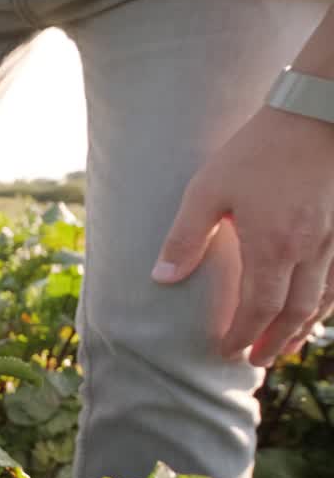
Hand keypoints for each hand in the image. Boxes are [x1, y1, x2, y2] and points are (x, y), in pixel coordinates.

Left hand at [153, 106, 333, 365]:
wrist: (318, 114)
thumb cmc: (257, 150)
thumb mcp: (208, 190)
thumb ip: (185, 237)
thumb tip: (161, 279)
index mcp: (272, 247)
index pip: (258, 308)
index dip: (242, 335)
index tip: (225, 351)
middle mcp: (308, 251)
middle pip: (294, 313)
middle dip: (273, 342)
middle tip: (254, 362)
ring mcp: (332, 241)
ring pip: (322, 301)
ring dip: (301, 329)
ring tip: (282, 348)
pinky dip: (325, 304)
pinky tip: (314, 310)